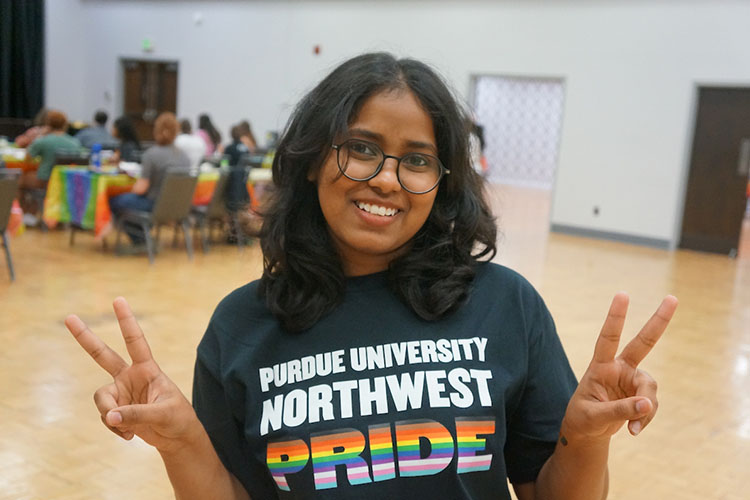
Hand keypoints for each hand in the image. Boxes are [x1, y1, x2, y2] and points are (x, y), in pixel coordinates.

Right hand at [65, 297, 201, 453]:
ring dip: (110, 416)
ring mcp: (121, 392)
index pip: (136, 341)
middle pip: (103, 355)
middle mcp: (130, 377)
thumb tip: (109, 416)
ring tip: (128, 428)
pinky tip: (129, 435)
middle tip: (69, 318)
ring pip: (101, 399)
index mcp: (147, 369)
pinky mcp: (115, 409)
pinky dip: (115, 428)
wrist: (175, 436)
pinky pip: (105, 417)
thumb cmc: (177, 418)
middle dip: (85, 337)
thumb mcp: (162, 414)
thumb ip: (136, 414)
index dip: (127, 321)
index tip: (118, 300)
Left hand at [562, 293, 677, 442]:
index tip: (623, 294)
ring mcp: (631, 379)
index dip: (615, 317)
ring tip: (633, 427)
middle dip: (658, 321)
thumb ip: (619, 410)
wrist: (587, 431)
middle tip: (673, 298)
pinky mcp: (640, 393)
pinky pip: (650, 405)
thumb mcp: (594, 416)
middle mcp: (618, 368)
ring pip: (650, 388)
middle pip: (642, 343)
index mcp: (600, 366)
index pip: (607, 338)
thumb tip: (647, 405)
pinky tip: (633, 430)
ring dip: (645, 409)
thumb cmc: (583, 418)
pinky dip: (644, 418)